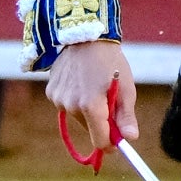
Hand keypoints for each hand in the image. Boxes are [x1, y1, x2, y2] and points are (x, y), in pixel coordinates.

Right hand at [49, 39, 137, 157]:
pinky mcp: (50, 92)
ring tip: (94, 88)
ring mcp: (58, 99)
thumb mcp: (126, 89)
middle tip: (110, 103)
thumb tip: (130, 139)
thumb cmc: (111, 62)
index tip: (118, 141)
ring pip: (78, 117)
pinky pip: (67, 105)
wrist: (86, 36)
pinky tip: (82, 83)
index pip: (100, 141)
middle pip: (89, 129)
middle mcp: (71, 106)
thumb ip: (126, 116)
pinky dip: (76, 100)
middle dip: (101, 123)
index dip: (111, 144)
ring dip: (88, 111)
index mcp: (91, 106)